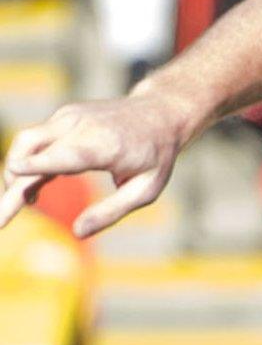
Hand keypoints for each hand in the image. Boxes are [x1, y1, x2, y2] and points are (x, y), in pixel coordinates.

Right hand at [0, 94, 206, 237]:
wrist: (162, 111)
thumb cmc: (156, 155)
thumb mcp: (146, 189)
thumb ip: (112, 211)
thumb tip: (78, 233)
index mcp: (105, 144)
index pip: (66, 154)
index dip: (39, 164)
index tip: (16, 171)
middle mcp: (82, 126)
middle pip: (30, 149)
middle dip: (11, 185)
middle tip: (1, 221)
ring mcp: (69, 117)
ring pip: (25, 143)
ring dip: (15, 175)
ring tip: (26, 205)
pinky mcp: (62, 117)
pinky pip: (33, 141)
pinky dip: (26, 165)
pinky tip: (35, 191)